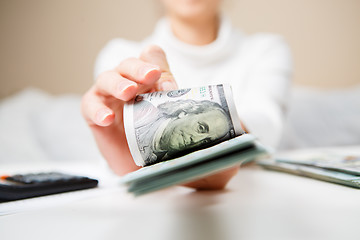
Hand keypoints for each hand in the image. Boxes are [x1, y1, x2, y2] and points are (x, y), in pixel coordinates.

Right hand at [81, 45, 238, 189]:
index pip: (153, 60)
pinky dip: (95, 108)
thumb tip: (243, 125)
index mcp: (158, 88)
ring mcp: (116, 104)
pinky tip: (106, 118)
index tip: (168, 83)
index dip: (157, 63)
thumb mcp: (210, 141)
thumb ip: (226, 132)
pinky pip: (90, 107)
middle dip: (139, 68)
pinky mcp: (100, 122)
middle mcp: (136, 91)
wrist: (162, 179)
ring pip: (108, 79)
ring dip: (118, 82)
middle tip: (152, 78)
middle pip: (130, 66)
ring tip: (131, 93)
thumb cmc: (185, 155)